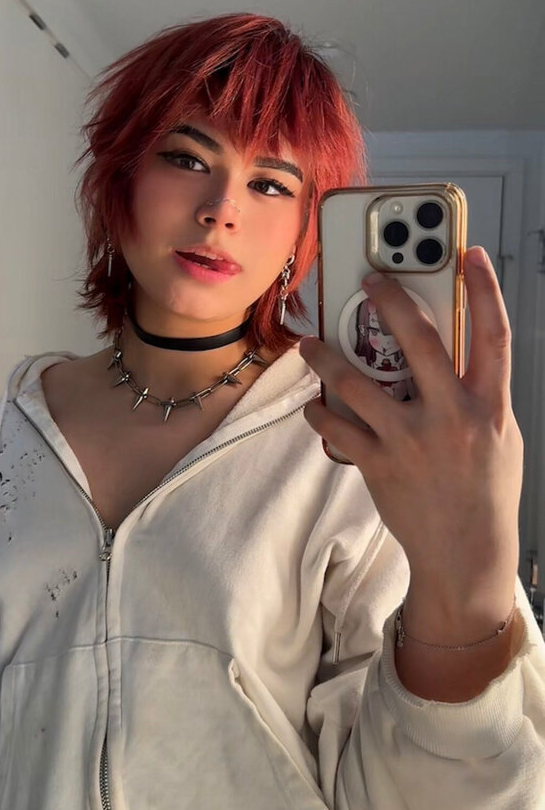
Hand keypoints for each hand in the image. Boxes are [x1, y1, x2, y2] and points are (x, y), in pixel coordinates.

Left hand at [298, 246, 522, 603]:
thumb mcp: (499, 436)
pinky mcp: (380, 464)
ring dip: (328, 358)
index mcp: (489, 407)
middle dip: (389, 300)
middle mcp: (452, 417)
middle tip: (367, 279)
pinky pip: (337, 427)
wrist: (467, 555)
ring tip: (311, 345)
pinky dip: (320, 412)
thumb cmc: (485, 492)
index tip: (467, 254)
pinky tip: (315, 404)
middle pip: (418, 341)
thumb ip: (477, 393)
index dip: (483, 290)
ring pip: (358, 381)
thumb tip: (447, 351)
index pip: (493, 335)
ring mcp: (413, 440)